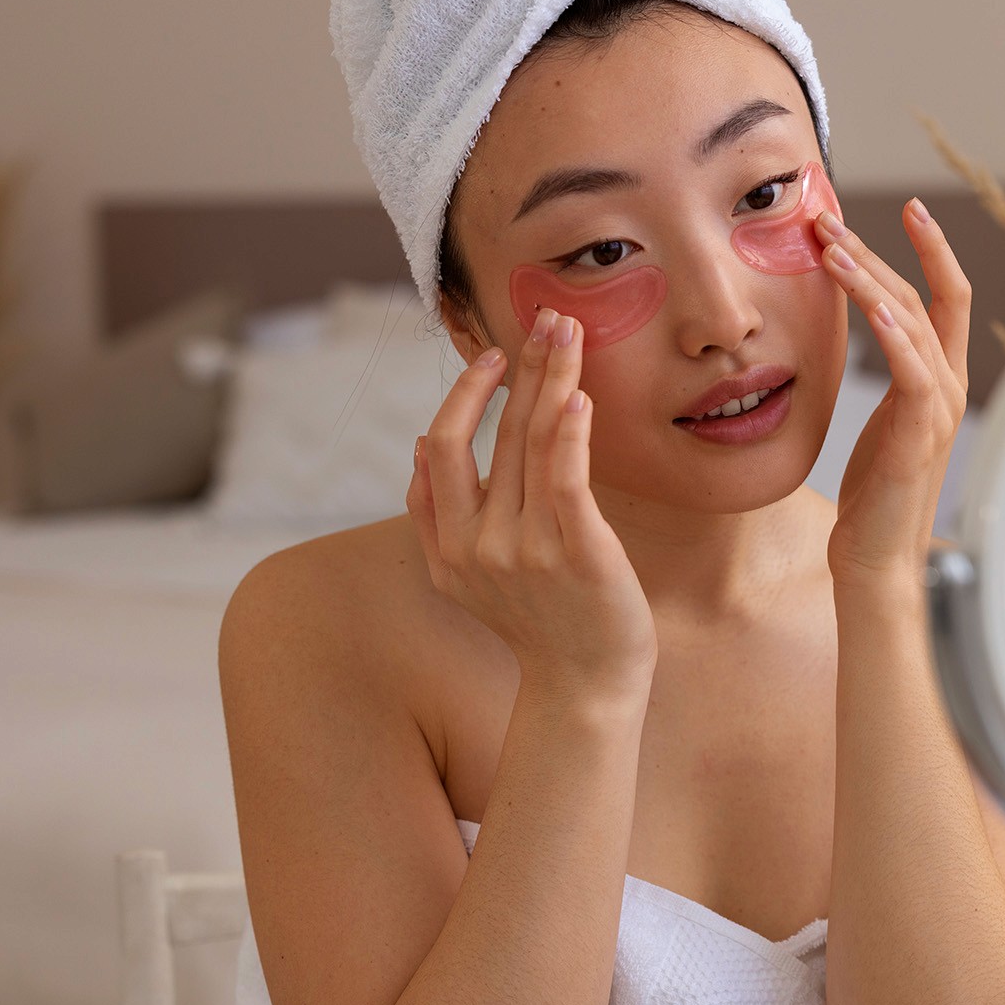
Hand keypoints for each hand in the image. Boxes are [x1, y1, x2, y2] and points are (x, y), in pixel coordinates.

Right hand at [405, 309, 656, 695]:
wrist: (585, 688)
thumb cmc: (541, 625)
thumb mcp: (467, 577)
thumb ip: (434, 515)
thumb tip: (419, 443)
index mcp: (447, 546)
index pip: (442, 447)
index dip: (464, 395)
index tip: (495, 357)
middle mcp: (478, 545)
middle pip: (494, 433)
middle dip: (522, 367)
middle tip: (548, 316)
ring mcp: (526, 551)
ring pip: (532, 444)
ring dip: (552, 379)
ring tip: (569, 333)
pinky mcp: (577, 555)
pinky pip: (566, 480)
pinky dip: (570, 433)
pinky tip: (579, 396)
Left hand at [816, 198, 969, 582]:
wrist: (876, 558)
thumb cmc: (875, 494)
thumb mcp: (882, 420)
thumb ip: (889, 375)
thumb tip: (864, 329)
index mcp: (940, 379)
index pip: (945, 296)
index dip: (933, 248)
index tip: (910, 206)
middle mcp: (948, 386)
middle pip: (922, 297)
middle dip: (875, 251)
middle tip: (828, 220)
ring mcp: (939, 410)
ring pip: (912, 324)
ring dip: (868, 280)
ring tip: (827, 248)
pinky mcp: (920, 436)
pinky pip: (913, 370)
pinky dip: (892, 332)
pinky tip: (865, 304)